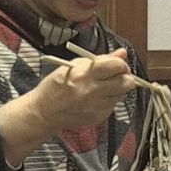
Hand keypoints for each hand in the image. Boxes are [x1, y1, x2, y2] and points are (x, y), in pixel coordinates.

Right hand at [0, 48, 136, 168]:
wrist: (44, 112)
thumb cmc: (57, 85)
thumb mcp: (75, 65)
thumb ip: (101, 59)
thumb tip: (122, 53)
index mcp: (85, 74)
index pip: (117, 66)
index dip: (121, 64)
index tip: (117, 65)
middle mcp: (93, 91)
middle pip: (127, 82)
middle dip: (125, 77)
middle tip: (117, 75)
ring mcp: (97, 106)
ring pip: (122, 94)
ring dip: (117, 89)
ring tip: (103, 87)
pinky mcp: (99, 117)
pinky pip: (113, 105)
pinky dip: (109, 100)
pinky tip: (97, 98)